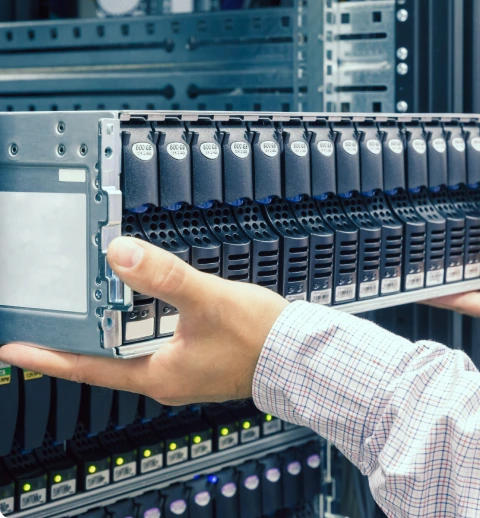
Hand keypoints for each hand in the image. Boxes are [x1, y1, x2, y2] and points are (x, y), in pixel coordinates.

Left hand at [0, 238, 287, 404]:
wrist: (297, 353)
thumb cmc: (259, 337)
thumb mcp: (207, 299)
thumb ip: (164, 275)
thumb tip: (120, 253)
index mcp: (160, 374)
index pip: (88, 369)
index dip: (48, 358)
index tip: (15, 350)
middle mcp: (167, 379)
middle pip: (106, 362)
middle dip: (77, 342)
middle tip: (49, 322)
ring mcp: (184, 372)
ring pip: (132, 352)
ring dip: (110, 333)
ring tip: (89, 312)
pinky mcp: (200, 361)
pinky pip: (155, 347)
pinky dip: (139, 329)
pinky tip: (142, 311)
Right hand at [425, 139, 479, 338]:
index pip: (476, 235)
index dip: (456, 224)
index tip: (436, 209)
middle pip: (462, 259)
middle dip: (438, 250)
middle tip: (413, 235)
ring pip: (456, 282)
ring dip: (432, 275)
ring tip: (407, 262)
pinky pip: (463, 303)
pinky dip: (441, 297)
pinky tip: (420, 289)